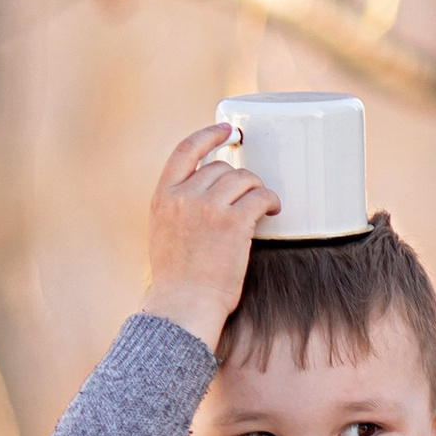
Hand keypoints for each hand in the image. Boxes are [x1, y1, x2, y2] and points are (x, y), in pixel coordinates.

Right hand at [144, 124, 278, 348]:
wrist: (184, 305)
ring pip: (244, 179)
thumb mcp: (164, 233)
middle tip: (250, 198)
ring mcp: (208, 208)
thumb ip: (178, 208)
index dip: (209, 135)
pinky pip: (260, 197)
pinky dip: (270, 202)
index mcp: (163, 197)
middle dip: (240, 180)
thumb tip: (203, 191)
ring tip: (262, 207)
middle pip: (222, 168)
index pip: (185, 151)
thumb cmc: (179, 279)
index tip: (227, 129)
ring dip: (257, 190)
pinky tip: (272, 211)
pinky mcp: (233, 223)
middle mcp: (183, 197)